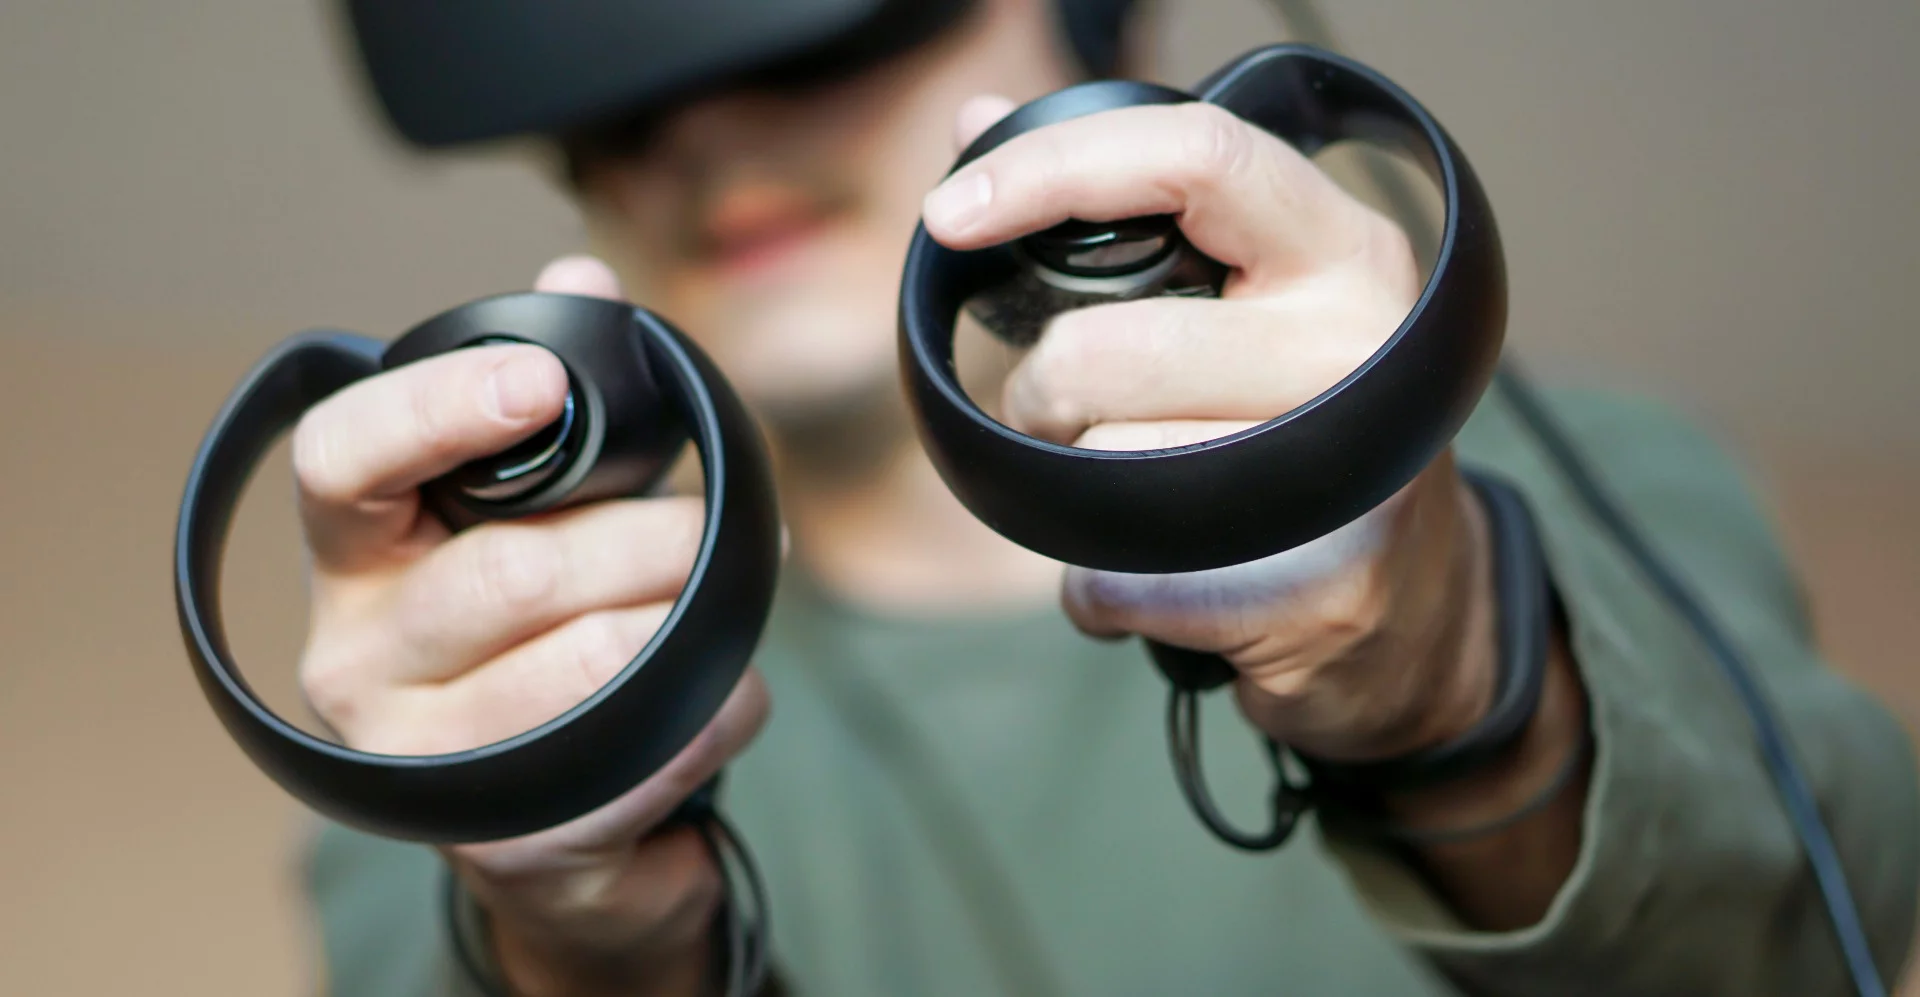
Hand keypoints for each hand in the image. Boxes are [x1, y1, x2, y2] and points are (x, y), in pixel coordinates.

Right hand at [293, 256, 768, 996]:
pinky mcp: (503, 842)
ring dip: (690, 621)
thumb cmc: (542, 637)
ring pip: (592, 662)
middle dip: (650, 538)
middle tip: (723, 528)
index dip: (438, 409)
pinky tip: (720, 695)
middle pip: (515, 571)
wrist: (558, 829)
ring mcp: (418, 763)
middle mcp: (353, 660)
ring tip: (725, 605)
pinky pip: (651, 751)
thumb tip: (578, 275)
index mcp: (355, 556)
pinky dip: (719, 709)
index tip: (542, 380)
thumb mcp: (535, 515)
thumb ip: (557, 401)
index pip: (341, 460)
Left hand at [922, 95, 1493, 762]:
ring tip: (1142, 500)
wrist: (1410, 597)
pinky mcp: (1323, 586)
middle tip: (1057, 414)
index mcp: (1340, 246)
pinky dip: (1100, 594)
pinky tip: (1158, 575)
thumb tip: (977, 123)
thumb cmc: (1289, 422)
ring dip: (1075, 500)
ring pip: (1106, 472)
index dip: (1054, 170)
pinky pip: (1119, 583)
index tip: (948, 216)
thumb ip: (1114, 209)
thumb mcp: (1235, 294)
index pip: (1194, 156)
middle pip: (1106, 353)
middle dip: (1040, 394)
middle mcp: (1362, 343)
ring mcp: (1354, 469)